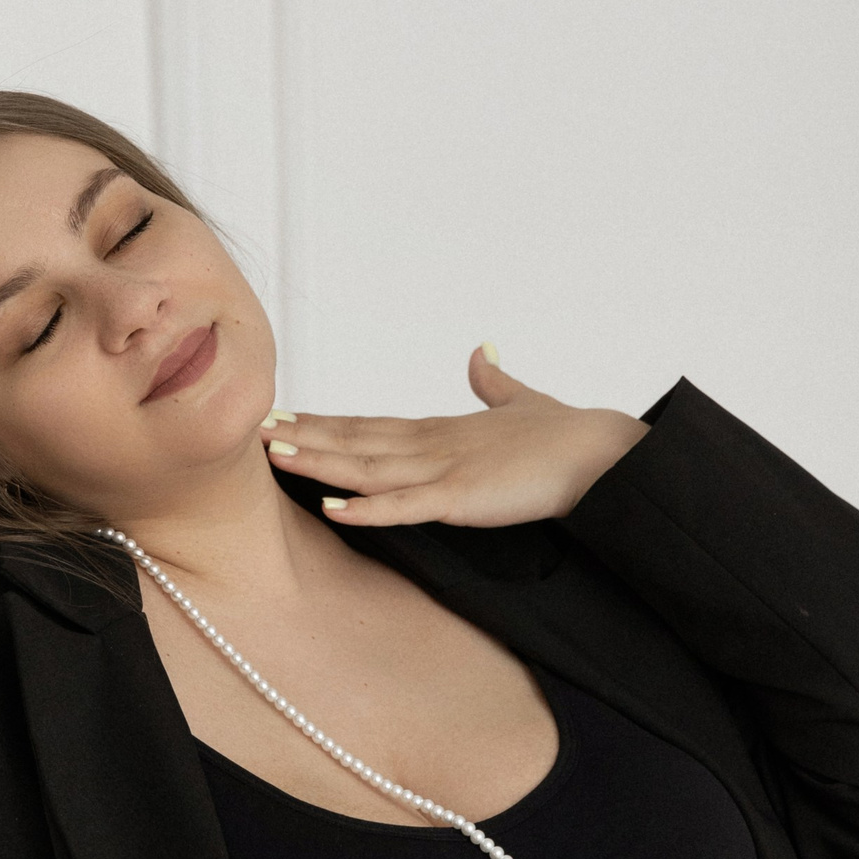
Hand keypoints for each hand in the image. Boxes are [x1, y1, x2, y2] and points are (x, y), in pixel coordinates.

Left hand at [261, 348, 647, 528]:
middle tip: (254, 429)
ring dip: (319, 460)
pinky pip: (406, 506)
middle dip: (304, 435)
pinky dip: (368, 508)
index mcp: (441, 430)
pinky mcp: (462, 498)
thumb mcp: (521, 403)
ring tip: (274, 453)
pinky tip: (333, 506)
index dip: (324, 421)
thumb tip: (483, 350)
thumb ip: (495, 382)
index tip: (283, 416)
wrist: (603, 451)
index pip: (370, 423)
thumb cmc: (566, 433)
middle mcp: (433, 444)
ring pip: (367, 466)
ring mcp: (444, 470)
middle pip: (356, 438)